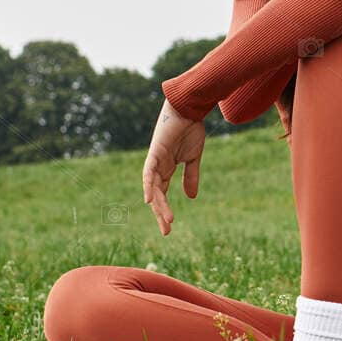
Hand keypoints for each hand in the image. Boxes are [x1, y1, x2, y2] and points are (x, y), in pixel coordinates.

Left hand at [142, 98, 206, 235]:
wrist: (189, 109)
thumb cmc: (190, 129)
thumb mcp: (193, 158)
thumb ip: (191, 177)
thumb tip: (190, 197)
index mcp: (166, 169)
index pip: (162, 194)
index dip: (164, 211)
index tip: (169, 227)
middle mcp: (157, 167)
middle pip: (156, 195)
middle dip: (161, 214)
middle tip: (167, 231)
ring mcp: (155, 160)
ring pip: (153, 188)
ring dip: (159, 205)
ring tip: (167, 219)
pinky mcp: (155, 153)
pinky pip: (149, 172)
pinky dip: (149, 186)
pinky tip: (150, 200)